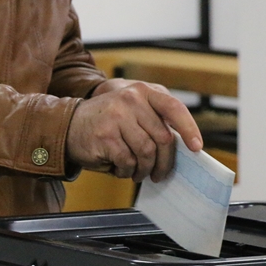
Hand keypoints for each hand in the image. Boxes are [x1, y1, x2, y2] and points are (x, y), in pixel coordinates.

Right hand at [66, 79, 202, 182]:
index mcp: (143, 91)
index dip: (189, 128)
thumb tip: (182, 147)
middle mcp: (132, 99)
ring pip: (146, 153)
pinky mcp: (106, 135)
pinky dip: (126, 171)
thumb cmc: (108, 123)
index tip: (196, 148)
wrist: (69, 124)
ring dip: (143, 170)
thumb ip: (155, 121)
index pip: (174, 107)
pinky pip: (128, 162)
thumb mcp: (132, 111)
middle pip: (162, 138)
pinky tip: (120, 169)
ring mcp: (118, 116)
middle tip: (158, 174)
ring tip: (137, 173)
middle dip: (163, 162)